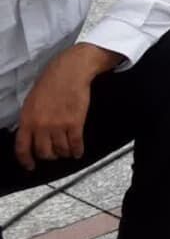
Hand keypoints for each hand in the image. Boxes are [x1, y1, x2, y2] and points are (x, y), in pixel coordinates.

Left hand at [14, 44, 120, 170]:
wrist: (69, 72)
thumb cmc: (50, 83)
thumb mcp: (31, 101)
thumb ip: (30, 120)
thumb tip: (31, 135)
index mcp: (27, 119)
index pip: (22, 147)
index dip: (26, 160)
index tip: (30, 166)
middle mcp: (41, 125)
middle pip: (44, 152)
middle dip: (49, 156)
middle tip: (54, 155)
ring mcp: (58, 125)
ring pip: (61, 150)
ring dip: (64, 153)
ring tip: (67, 151)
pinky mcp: (75, 123)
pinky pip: (75, 144)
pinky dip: (77, 151)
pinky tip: (78, 151)